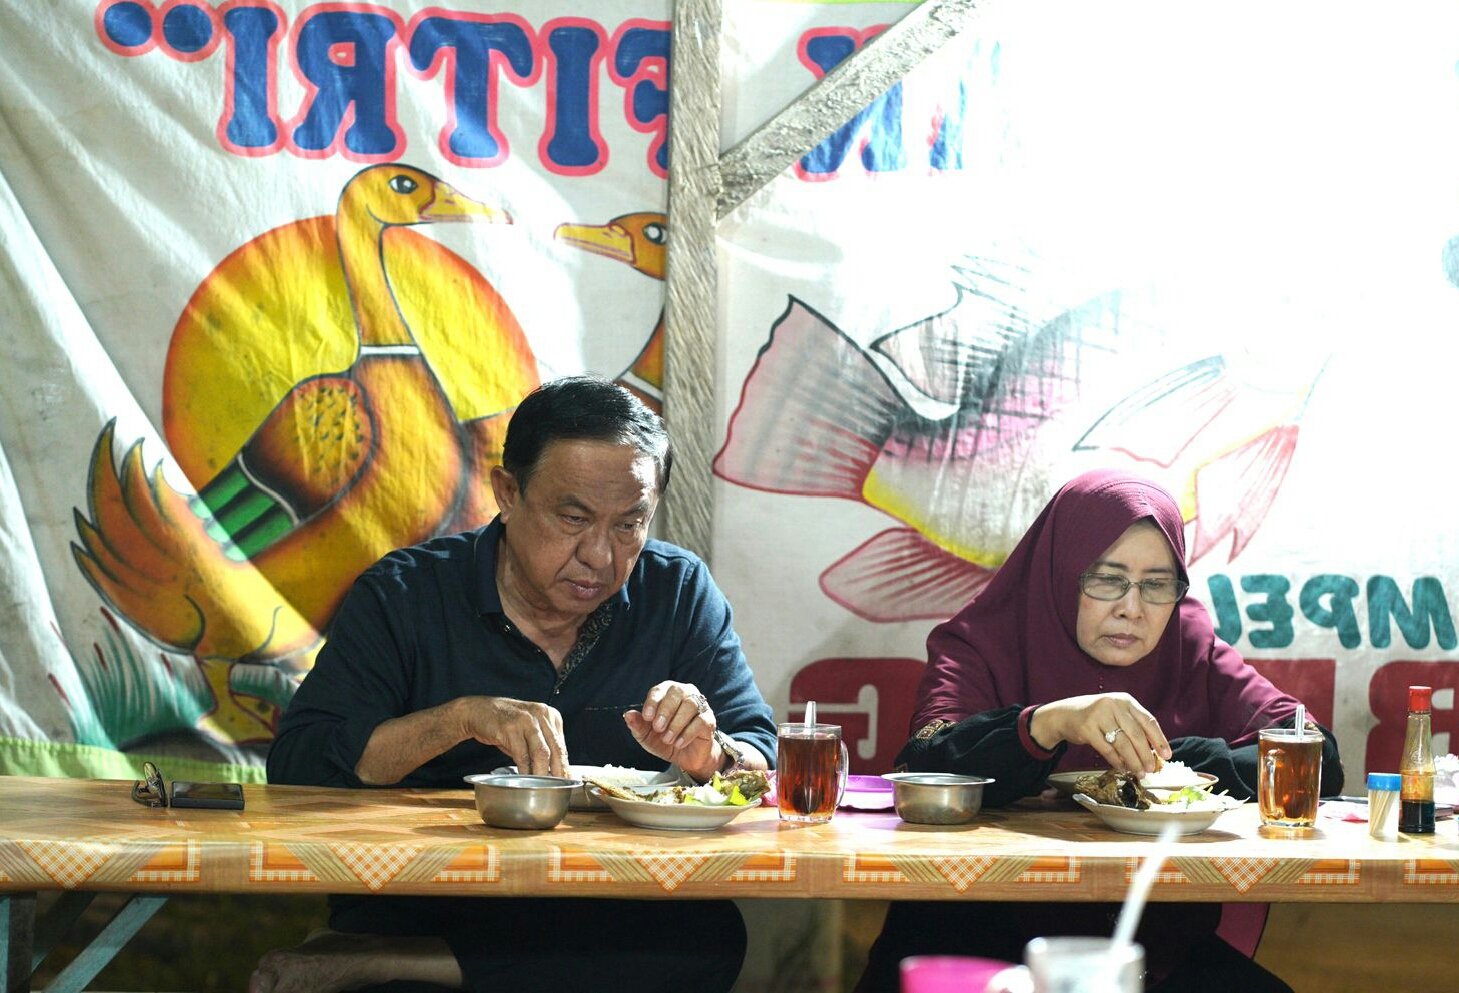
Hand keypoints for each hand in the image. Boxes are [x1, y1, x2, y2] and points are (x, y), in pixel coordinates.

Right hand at [458, 696, 567, 776]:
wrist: (480, 711)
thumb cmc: (506, 724)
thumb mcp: (530, 730)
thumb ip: (543, 745)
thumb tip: (554, 770)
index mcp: (550, 715)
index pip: (561, 744)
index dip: (564, 765)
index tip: (565, 781)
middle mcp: (541, 715)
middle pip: (555, 749)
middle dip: (558, 771)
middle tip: (557, 787)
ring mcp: (526, 720)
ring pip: (541, 753)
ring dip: (542, 773)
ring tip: (542, 786)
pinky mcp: (511, 728)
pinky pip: (522, 755)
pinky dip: (524, 769)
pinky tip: (525, 778)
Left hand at [623, 681, 718, 780]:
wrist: (685, 757)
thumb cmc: (666, 740)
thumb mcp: (647, 736)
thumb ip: (638, 725)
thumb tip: (628, 715)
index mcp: (668, 694)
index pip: (660, 689)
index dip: (653, 701)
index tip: (646, 717)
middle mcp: (685, 694)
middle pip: (677, 691)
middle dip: (665, 710)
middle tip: (658, 728)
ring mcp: (699, 706)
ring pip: (690, 705)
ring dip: (676, 723)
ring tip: (668, 739)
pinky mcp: (709, 720)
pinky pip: (701, 721)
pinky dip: (687, 733)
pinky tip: (678, 743)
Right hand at [1029, 693, 1170, 773]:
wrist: (1065, 714)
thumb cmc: (1097, 716)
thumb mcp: (1117, 714)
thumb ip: (1134, 727)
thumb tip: (1155, 752)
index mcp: (1126, 701)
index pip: (1148, 721)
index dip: (1159, 740)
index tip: (1167, 755)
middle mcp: (1113, 705)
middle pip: (1136, 734)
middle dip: (1146, 755)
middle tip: (1152, 769)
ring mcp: (1099, 716)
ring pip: (1122, 744)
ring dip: (1133, 762)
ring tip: (1139, 773)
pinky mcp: (1087, 728)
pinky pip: (1106, 749)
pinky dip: (1117, 762)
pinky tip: (1123, 769)